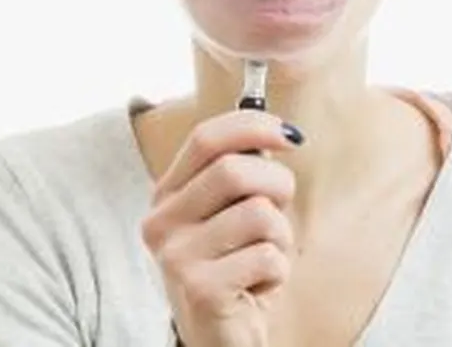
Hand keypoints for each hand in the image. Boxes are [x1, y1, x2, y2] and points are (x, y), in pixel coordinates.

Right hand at [140, 109, 303, 346]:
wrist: (221, 339)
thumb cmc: (235, 270)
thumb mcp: (232, 215)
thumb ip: (243, 174)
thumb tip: (279, 132)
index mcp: (167, 195)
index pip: (205, 138)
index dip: (253, 126)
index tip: (290, 136)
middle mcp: (161, 223)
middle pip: (234, 170)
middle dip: (277, 184)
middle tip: (281, 209)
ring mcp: (176, 257)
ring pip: (259, 213)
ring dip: (279, 236)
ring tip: (263, 257)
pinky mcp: (200, 289)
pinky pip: (267, 257)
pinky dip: (278, 271)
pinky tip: (257, 286)